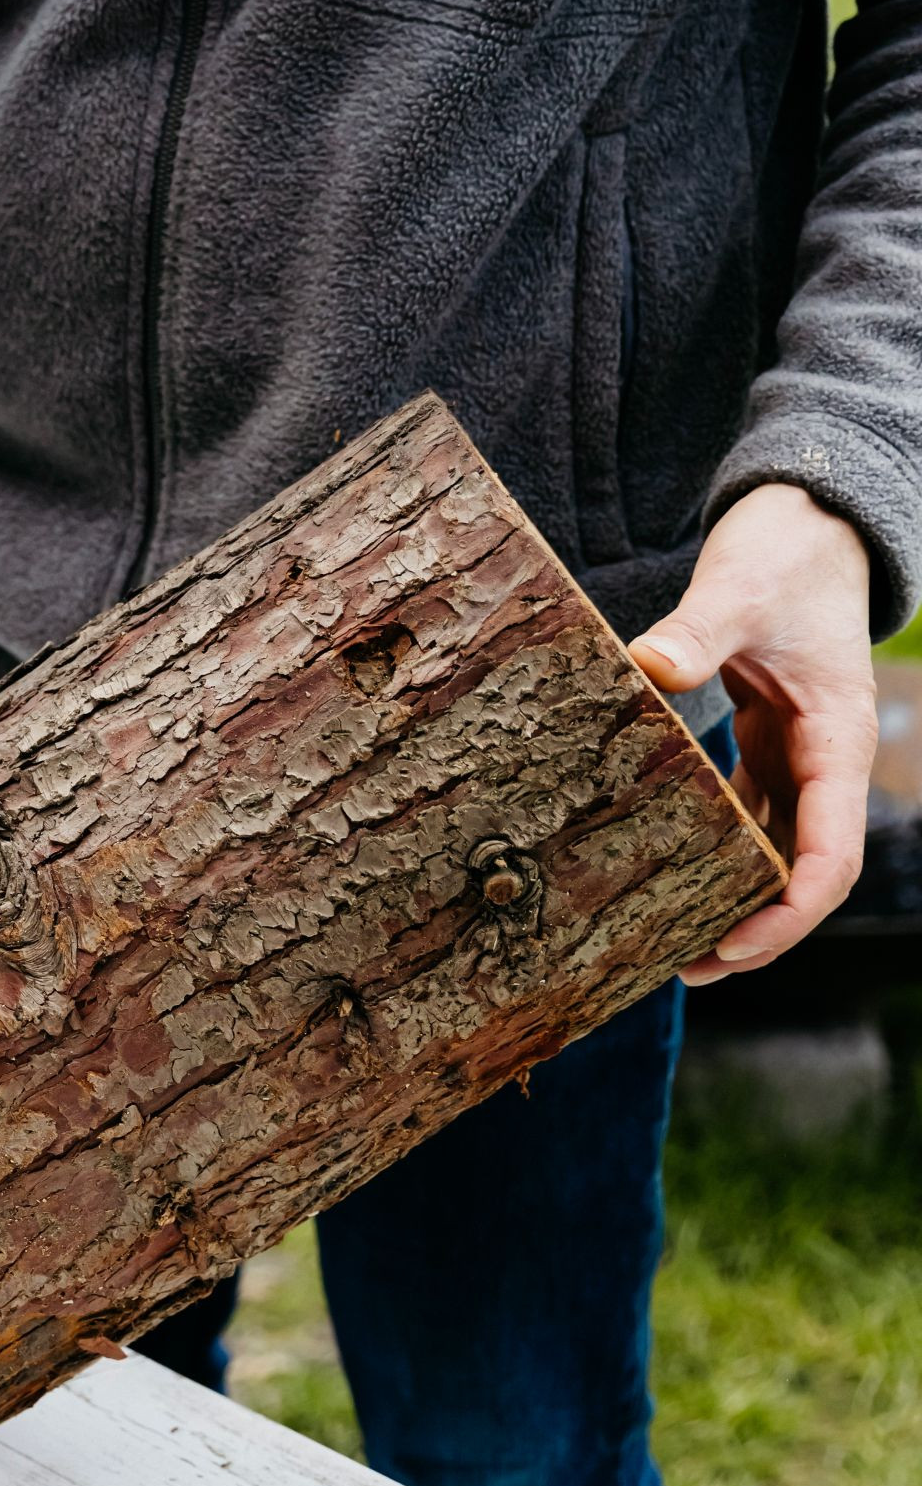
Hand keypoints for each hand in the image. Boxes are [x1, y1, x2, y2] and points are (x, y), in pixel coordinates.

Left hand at [629, 483, 876, 983]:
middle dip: (759, 928)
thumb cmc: (785, 551)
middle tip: (688, 968)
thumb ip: (697, 632)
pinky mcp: (767, 742)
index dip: (789, 913)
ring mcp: (797, 755)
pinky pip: (749, 816)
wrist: (809, 517)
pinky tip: (670, 876)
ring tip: (671, 945)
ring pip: (777, 851)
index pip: (831, 854)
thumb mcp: (738, 588)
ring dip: (737, 899)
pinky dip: (719, 852)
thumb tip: (647, 666)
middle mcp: (824, 761)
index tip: (734, 947)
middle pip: (805, 872)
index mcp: (836, 741)